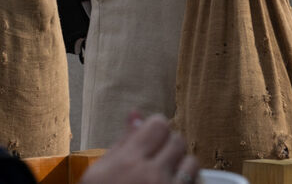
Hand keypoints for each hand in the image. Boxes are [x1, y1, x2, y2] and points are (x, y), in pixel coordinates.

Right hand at [79, 112, 199, 183]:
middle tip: (157, 161)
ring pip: (192, 164)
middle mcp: (152, 175)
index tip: (150, 140)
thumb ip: (122, 143)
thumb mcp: (99, 173)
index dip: (155, 130)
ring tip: (166, 178)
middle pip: (178, 141)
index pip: (159, 124)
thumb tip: (136, 114)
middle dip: (169, 147)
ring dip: (182, 167)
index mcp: (128, 161)